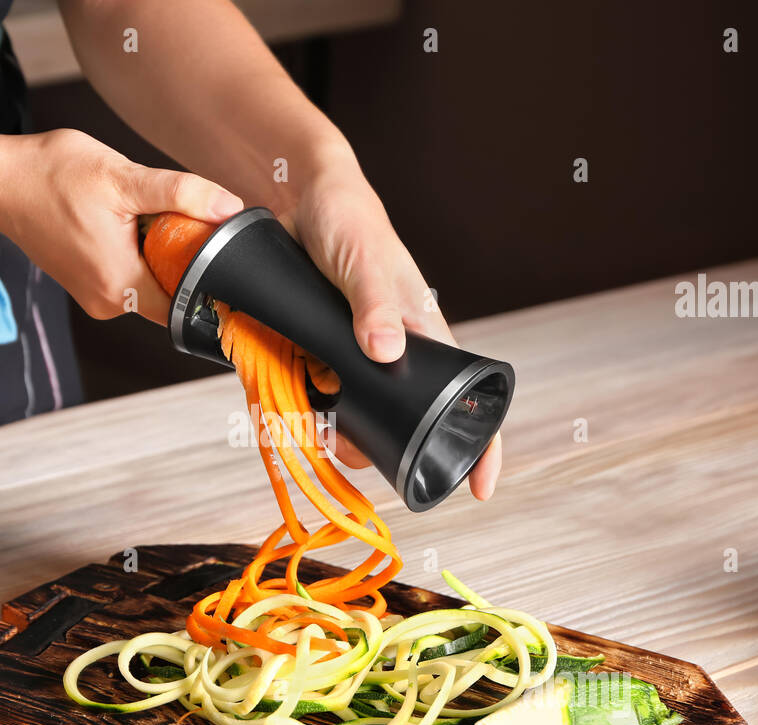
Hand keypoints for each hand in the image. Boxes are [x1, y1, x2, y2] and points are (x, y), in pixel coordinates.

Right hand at [0, 128, 242, 321]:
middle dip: (182, 260)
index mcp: (120, 285)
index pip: (186, 304)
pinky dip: (136, 254)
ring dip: (158, 255)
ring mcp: (94, 296)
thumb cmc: (51, 176)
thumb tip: (229, 207)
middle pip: (170, 293)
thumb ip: (182, 195)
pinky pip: (127, 277)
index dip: (208, 283)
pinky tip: (124, 223)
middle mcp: (107, 302)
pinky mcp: (86, 284)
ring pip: (149, 284)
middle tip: (179, 221)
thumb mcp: (124, 177)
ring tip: (141, 216)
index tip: (220, 255)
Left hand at [279, 163, 502, 501]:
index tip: (479, 490)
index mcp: (423, 338)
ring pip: (349, 416)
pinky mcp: (313, 353)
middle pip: (397, 424)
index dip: (479, 446)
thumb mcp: (365, 263)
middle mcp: (391, 357)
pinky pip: (306, 393)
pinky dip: (292, 402)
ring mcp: (350, 358)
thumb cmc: (351, 223)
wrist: (298, 201)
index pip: (467, 401)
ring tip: (307, 416)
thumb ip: (375, 305)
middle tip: (344, 442)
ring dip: (327, 427)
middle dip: (373, 446)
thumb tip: (386, 353)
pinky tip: (278, 397)